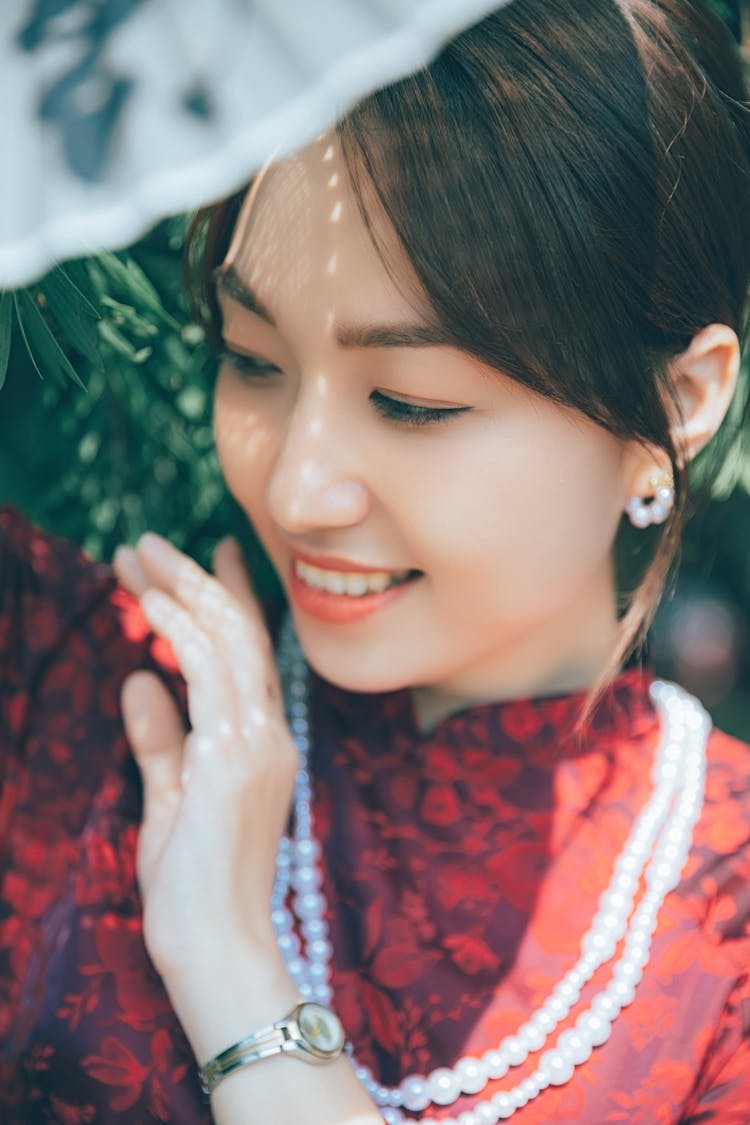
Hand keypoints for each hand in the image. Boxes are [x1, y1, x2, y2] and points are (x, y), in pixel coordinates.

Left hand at [112, 534, 297, 981]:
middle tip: (150, 542)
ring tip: (138, 553)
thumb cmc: (193, 886)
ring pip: (229, 641)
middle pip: (240, 634)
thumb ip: (159, 740)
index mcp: (262, 742)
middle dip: (194, 579)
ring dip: (182, 589)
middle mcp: (270, 733)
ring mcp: (257, 744)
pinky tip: (151, 600)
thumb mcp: (171, 800)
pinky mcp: (232, 758)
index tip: (211, 551)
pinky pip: (210, 674)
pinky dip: (182, 630)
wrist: (216, 949)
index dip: (232, 596)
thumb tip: (136, 681)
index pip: (252, 652)